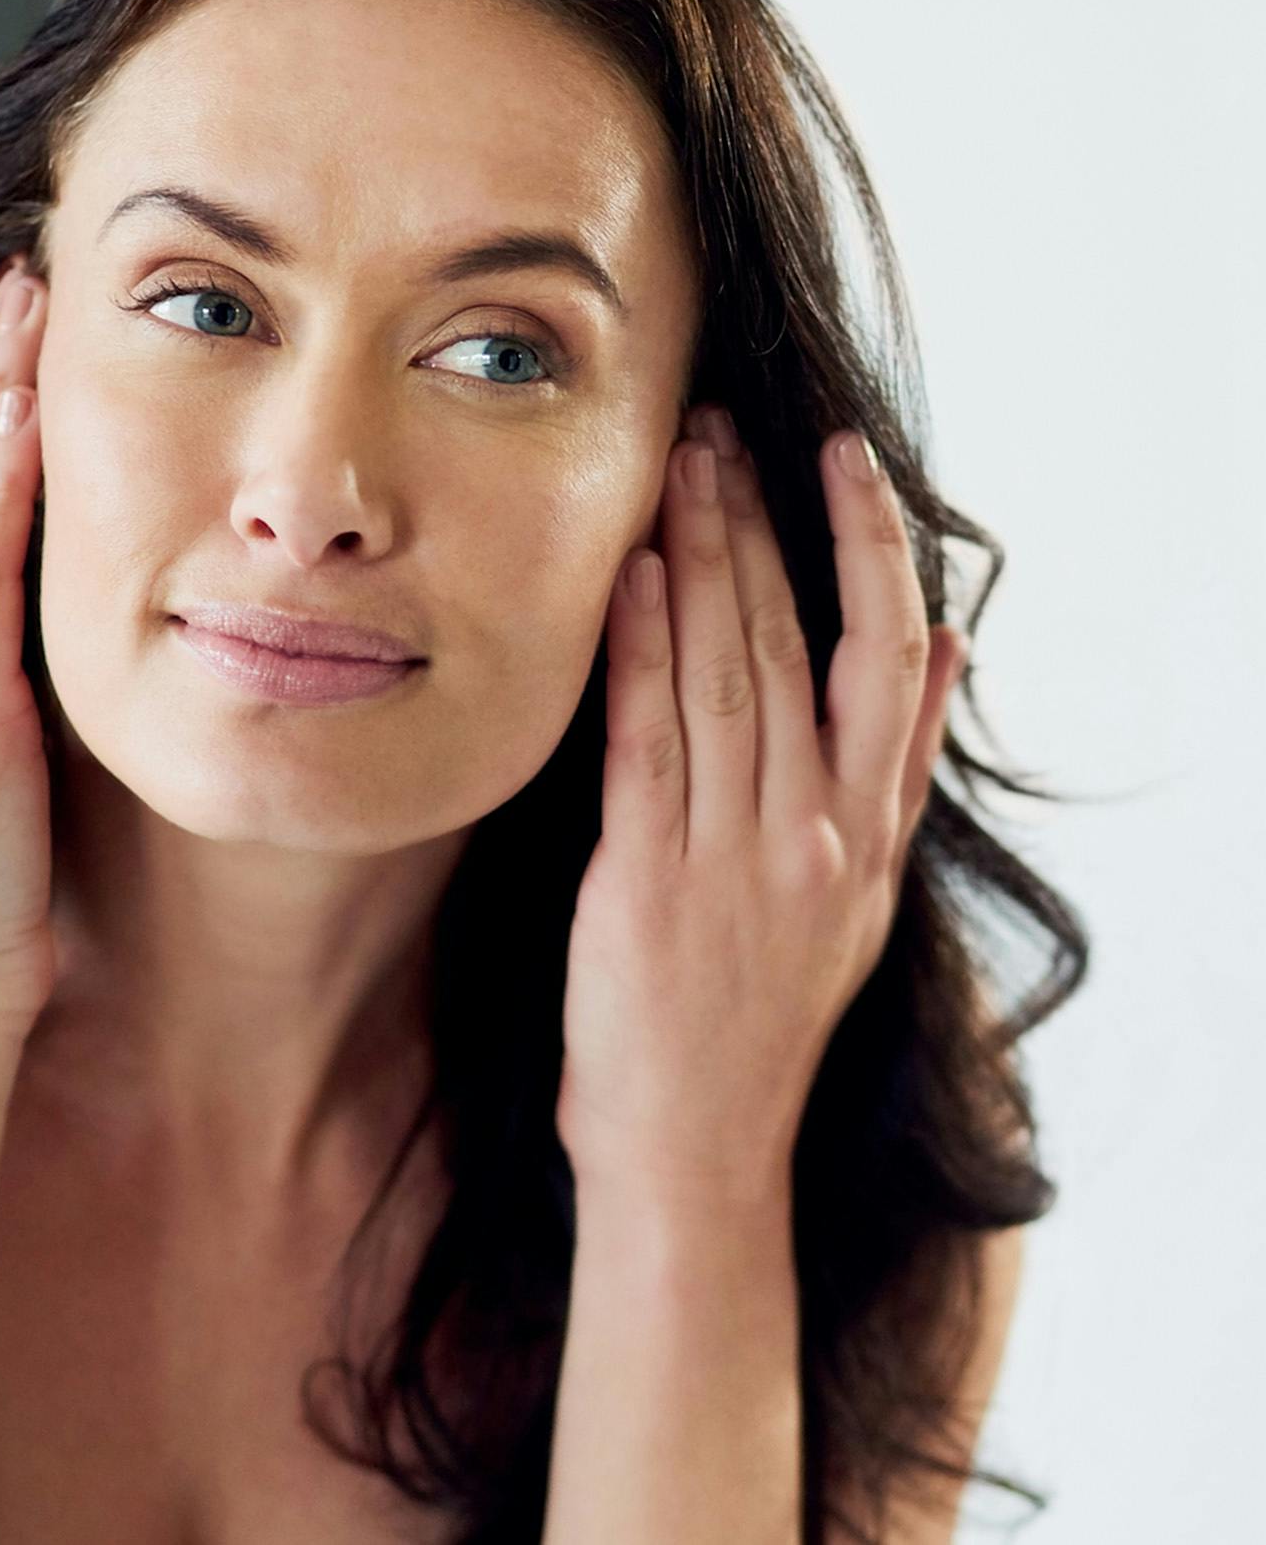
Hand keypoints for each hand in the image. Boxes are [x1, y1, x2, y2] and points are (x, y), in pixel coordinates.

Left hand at [555, 408, 967, 1207]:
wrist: (695, 1148)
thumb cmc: (761, 1014)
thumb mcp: (860, 896)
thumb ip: (896, 768)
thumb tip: (950, 647)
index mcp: (868, 832)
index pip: (890, 657)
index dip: (871, 548)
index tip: (843, 460)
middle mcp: (814, 834)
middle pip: (794, 642)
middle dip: (757, 524)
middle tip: (723, 429)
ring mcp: (734, 855)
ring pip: (724, 672)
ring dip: (698, 561)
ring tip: (679, 467)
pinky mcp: (649, 879)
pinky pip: (648, 741)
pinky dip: (638, 651)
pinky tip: (626, 577)